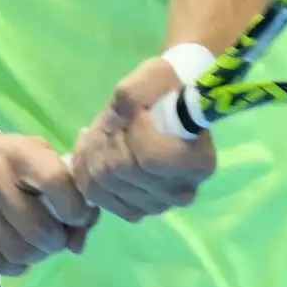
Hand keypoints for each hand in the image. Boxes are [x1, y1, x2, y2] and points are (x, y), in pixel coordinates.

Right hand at [0, 130, 97, 276]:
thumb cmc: (6, 160)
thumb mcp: (38, 158)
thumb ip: (68, 193)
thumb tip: (78, 242)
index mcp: (19, 153)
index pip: (56, 183)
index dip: (75, 209)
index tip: (76, 216)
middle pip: (38, 229)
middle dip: (56, 241)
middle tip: (55, 238)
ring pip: (17, 252)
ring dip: (35, 256)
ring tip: (35, 245)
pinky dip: (13, 265)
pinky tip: (14, 252)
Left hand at [69, 56, 216, 221]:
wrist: (168, 106)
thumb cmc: (167, 90)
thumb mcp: (155, 76)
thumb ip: (137, 92)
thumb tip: (119, 115)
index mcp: (197, 162)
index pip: (151, 157)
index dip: (132, 131)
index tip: (135, 111)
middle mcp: (181, 192)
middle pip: (121, 170)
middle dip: (107, 139)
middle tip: (111, 120)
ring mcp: (159, 204)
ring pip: (106, 184)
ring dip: (96, 153)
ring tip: (104, 133)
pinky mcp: (138, 209)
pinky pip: (99, 197)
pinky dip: (89, 172)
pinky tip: (96, 152)